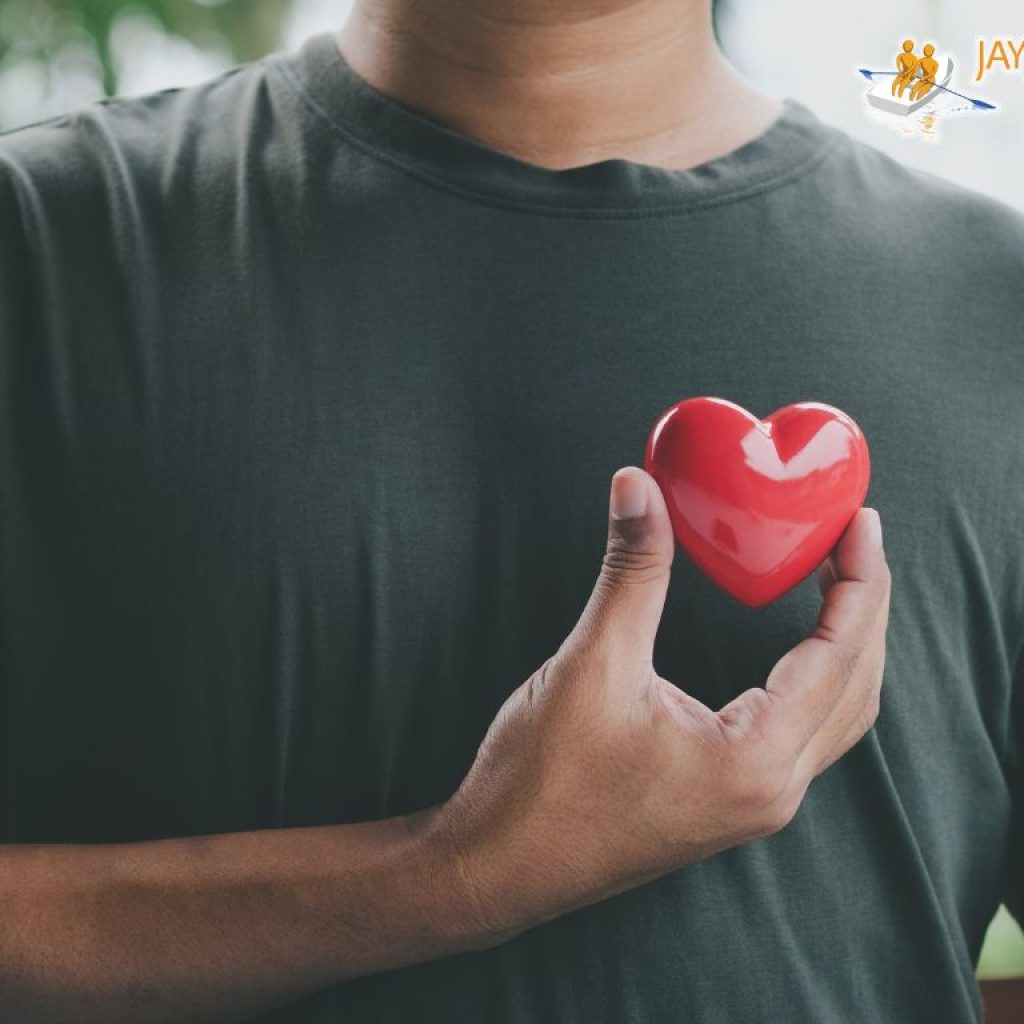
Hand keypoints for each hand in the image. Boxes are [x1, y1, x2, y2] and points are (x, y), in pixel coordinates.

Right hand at [432, 466, 890, 944]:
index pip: (839, 654)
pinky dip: (816, 679)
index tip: (859, 521)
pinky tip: (794, 648)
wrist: (499, 866)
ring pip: (837, 716)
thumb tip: (637, 486)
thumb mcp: (592, 664)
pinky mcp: (728, 802)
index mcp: (754, 761)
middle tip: (854, 537)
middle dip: (864, 606)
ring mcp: (752, 804)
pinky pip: (804, 734)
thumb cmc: (541, 782)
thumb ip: (631, 572)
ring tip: (837, 581)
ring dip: (847, 646)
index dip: (858, 580)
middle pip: (856, 685)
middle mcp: (771, 791)